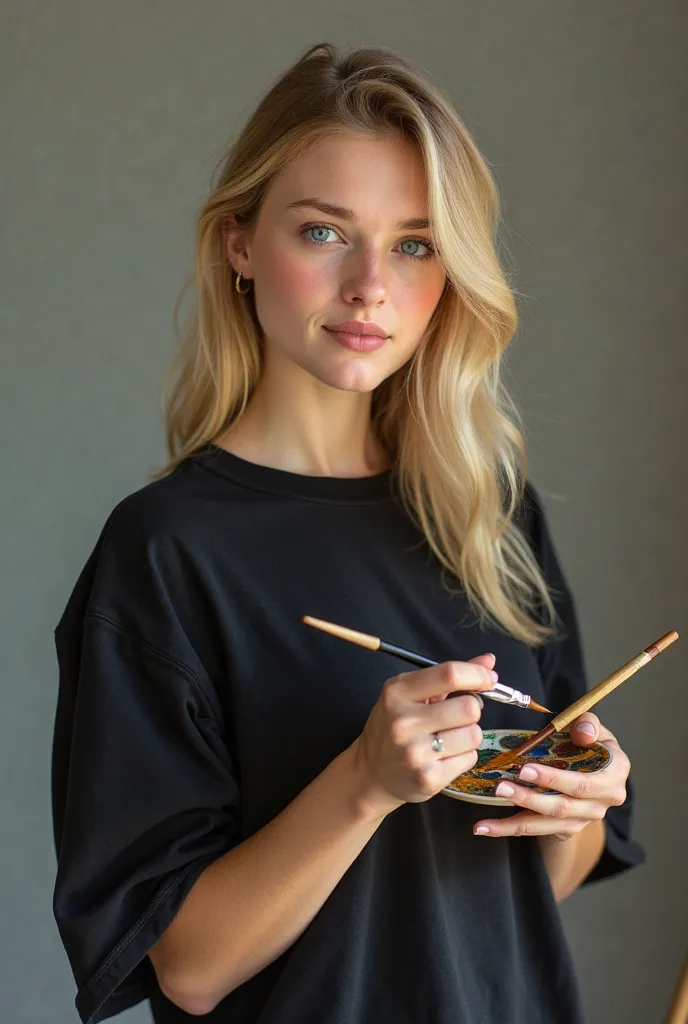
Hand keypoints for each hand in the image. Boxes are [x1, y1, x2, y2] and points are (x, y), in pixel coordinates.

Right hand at [351, 653, 496, 817]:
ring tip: (447, 738)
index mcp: (397, 693)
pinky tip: (444, 757)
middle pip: (469, 707)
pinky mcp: (429, 778)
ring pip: (474, 734)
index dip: (477, 674)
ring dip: (468, 735)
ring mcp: (415, 753)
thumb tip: (488, 661)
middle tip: (456, 716)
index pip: (449, 674)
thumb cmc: (394, 726)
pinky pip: (470, 757)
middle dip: (471, 709)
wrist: (372, 772)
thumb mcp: (411, 694)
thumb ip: (449, 676)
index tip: (488, 679)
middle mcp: (404, 722)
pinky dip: (464, 756)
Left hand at [472, 713, 629, 841]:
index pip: (584, 784)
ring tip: (487, 816)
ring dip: (514, 820)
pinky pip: (535, 831)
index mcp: (613, 777)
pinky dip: (507, 829)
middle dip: (529, 798)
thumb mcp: (593, 728)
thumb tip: (582, 732)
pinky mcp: (564, 829)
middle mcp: (601, 804)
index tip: (526, 769)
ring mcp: (582, 820)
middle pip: (562, 806)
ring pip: (546, 823)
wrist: (593, 771)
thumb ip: (589, 724)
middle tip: (502, 787)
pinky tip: (484, 828)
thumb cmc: (589, 743)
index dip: (555, 779)